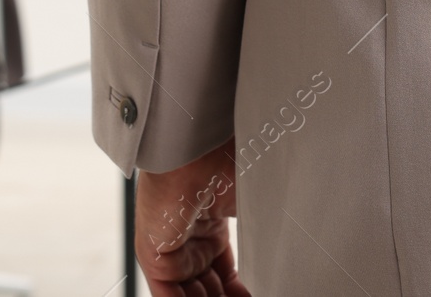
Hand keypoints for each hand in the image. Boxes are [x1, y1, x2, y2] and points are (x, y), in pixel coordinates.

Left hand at [136, 137, 249, 296]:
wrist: (201, 148)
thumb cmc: (229, 164)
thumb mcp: (252, 208)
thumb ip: (258, 243)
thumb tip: (277, 269)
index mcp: (210, 223)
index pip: (223, 271)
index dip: (239, 290)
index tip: (263, 295)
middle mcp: (188, 236)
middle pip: (207, 285)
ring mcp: (170, 246)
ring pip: (190, 293)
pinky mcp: (154, 256)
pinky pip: (169, 296)